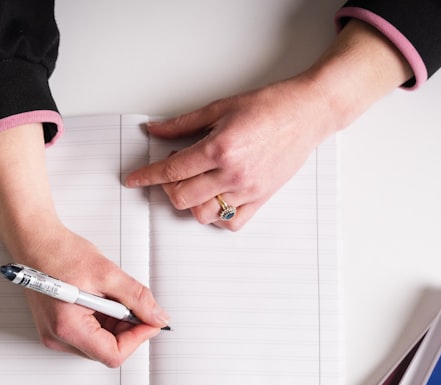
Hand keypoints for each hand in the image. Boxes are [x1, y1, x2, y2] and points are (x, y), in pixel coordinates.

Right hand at [0, 123, 169, 366]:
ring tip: (111, 296)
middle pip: (106, 351)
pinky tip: (101, 299)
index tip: (150, 320)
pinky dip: (103, 321)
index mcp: (68, 327)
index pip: (112, 354)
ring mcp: (55, 335)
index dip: (137, 339)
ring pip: (99, 344)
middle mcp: (58, 338)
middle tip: (133, 303)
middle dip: (127, 330)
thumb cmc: (60, 254)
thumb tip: (157, 317)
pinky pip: (88, 335)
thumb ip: (136, 298)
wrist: (35, 242)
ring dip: (116, 325)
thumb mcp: (107, 273)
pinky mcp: (57, 329)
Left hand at [125, 77, 333, 230]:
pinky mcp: (261, 198)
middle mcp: (232, 173)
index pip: (171, 170)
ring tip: (195, 184)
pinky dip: (218, 217)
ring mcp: (248, 190)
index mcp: (220, 148)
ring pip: (203, 215)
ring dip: (190, 203)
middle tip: (171, 171)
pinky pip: (231, 223)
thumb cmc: (269, 106)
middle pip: (182, 198)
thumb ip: (183, 124)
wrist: (307, 113)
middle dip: (167, 188)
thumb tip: (154, 131)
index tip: (133, 180)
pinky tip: (215, 199)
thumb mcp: (220, 107)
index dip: (146, 177)